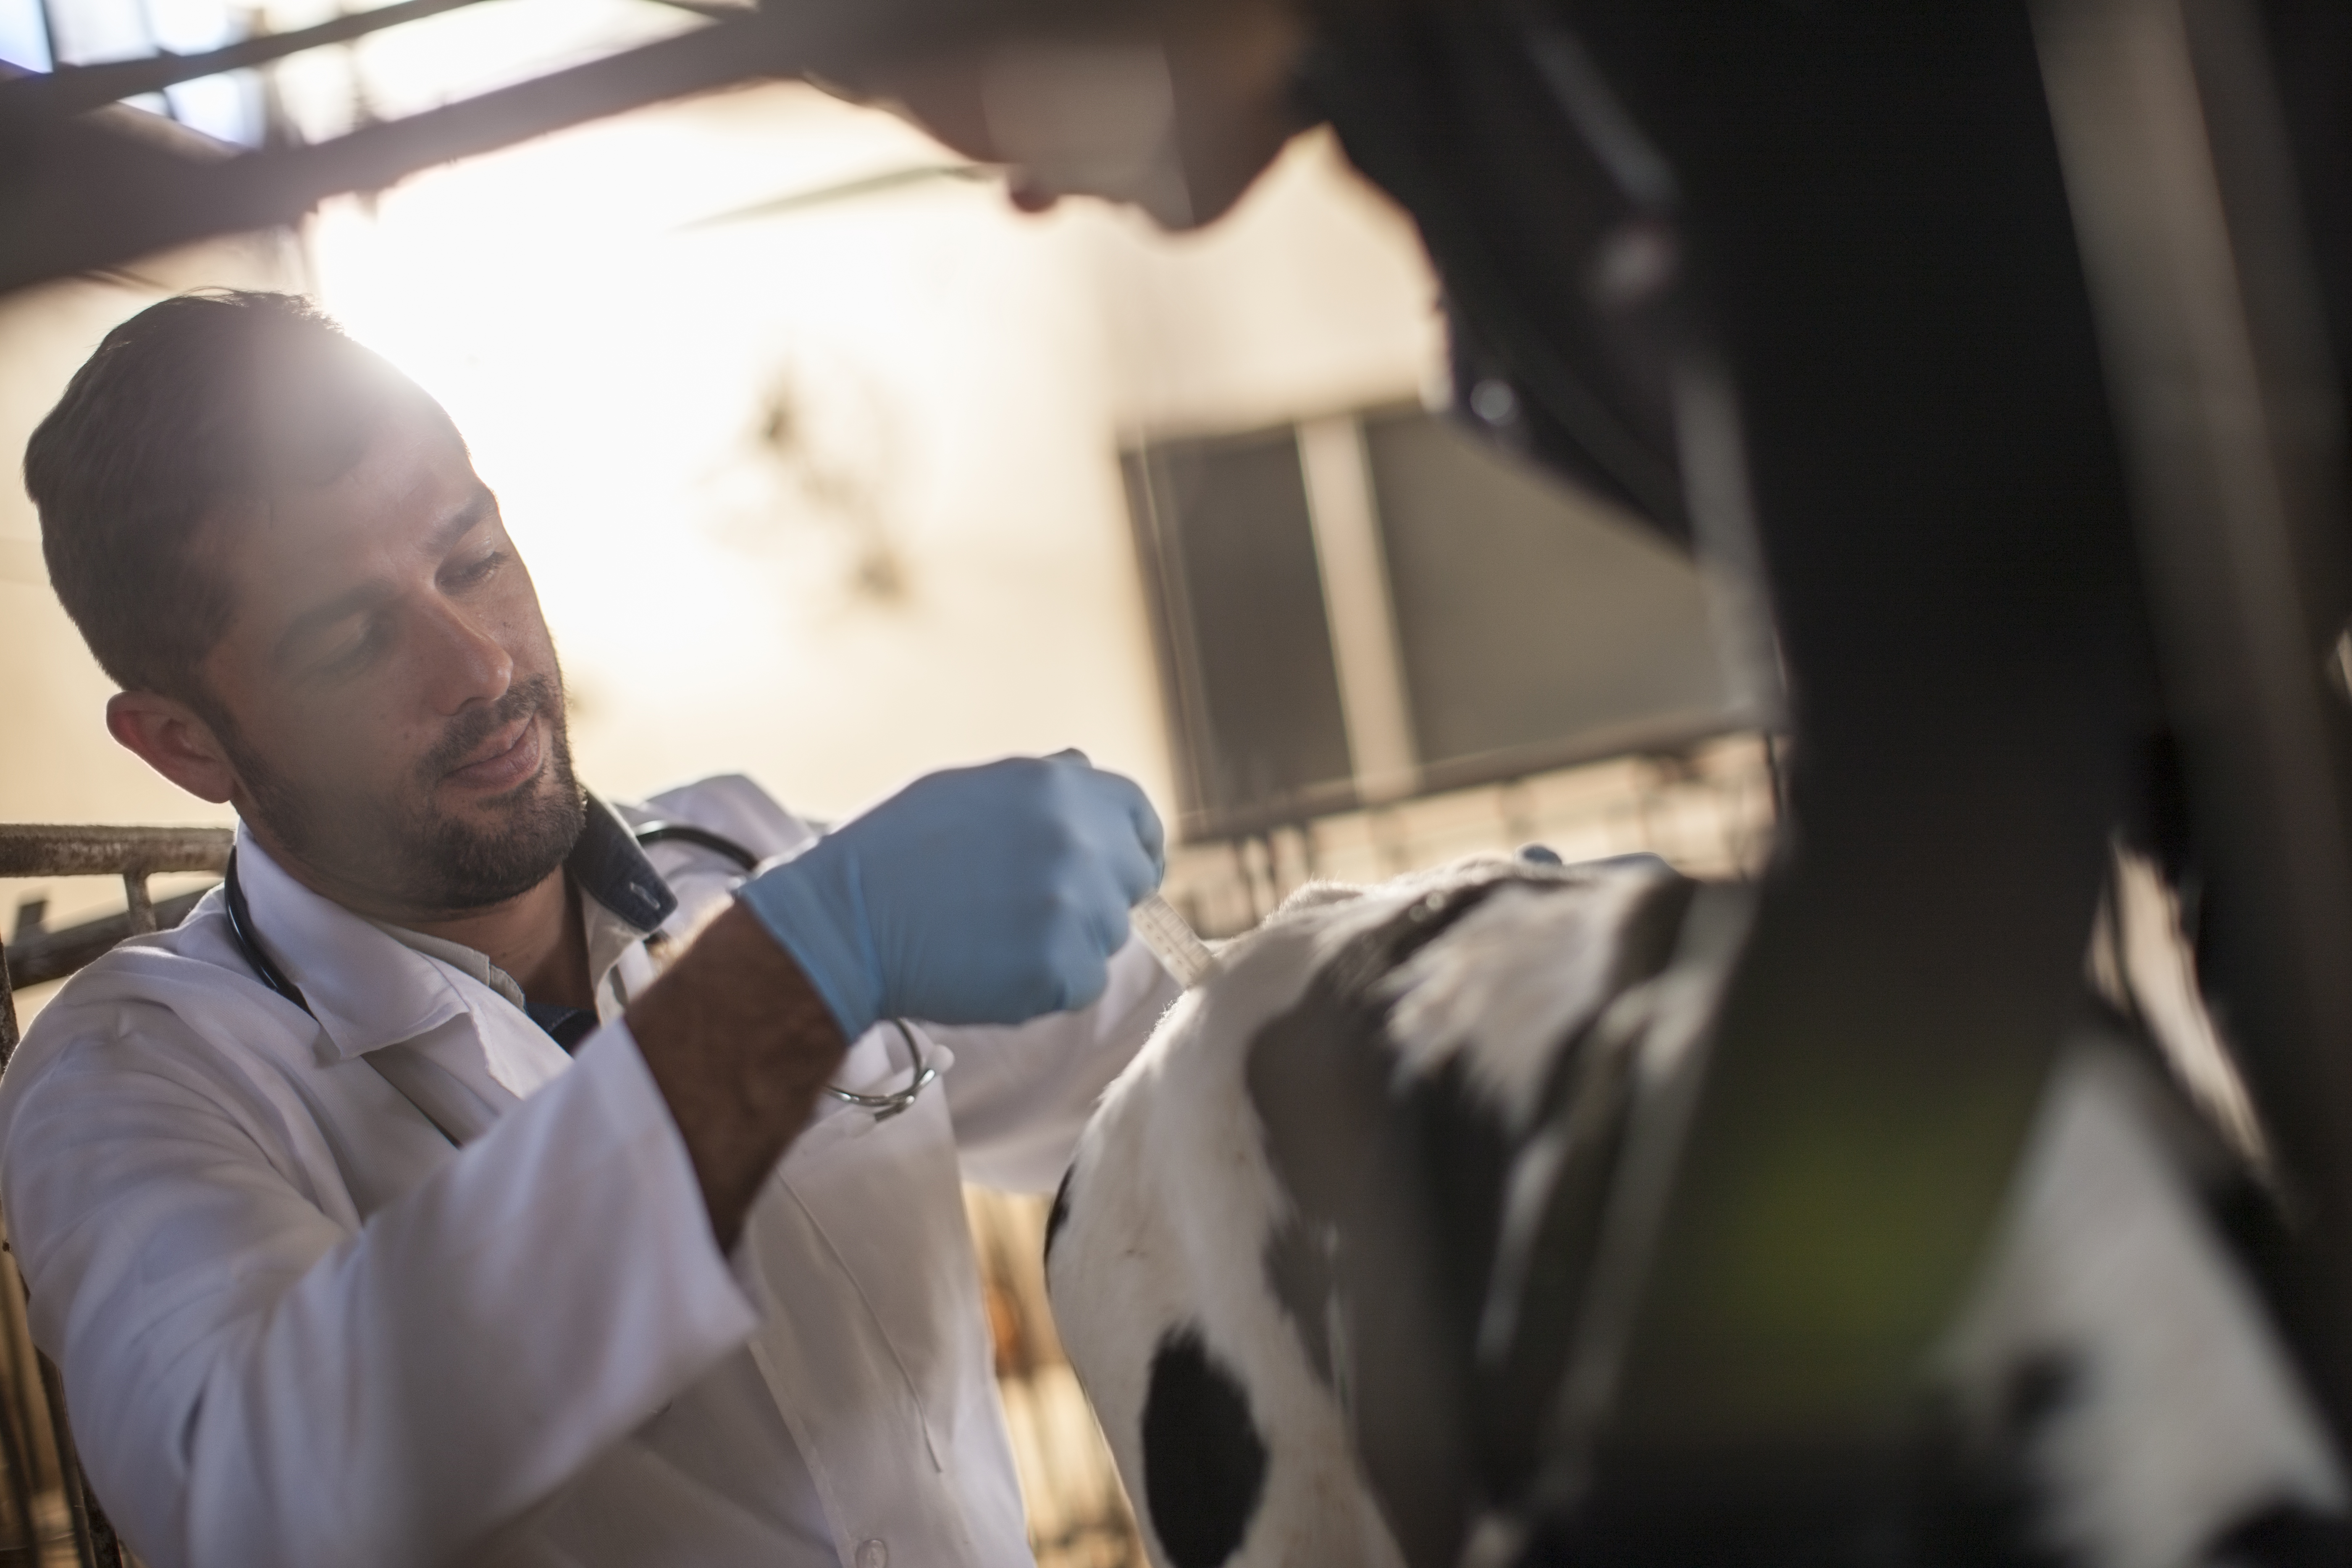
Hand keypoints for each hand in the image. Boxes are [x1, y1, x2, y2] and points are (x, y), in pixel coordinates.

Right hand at [736, 753, 1165, 1039]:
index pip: (1138, 816)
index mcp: (1059, 788)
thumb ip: (1042, 786)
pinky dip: (1049, 985)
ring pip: (1107, 936)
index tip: (1121, 868)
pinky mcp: (1062, 969)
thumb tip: (1088, 773)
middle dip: (1096, 896)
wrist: (843, 923)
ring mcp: (1075, 908)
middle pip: (1130, 882)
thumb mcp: (971, 787)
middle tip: (1033, 911)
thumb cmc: (895, 852)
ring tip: (995, 935)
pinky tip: (993, 967)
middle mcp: (1079, 841)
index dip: (1132, 845)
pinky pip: (1082, 983)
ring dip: (1067, 941)